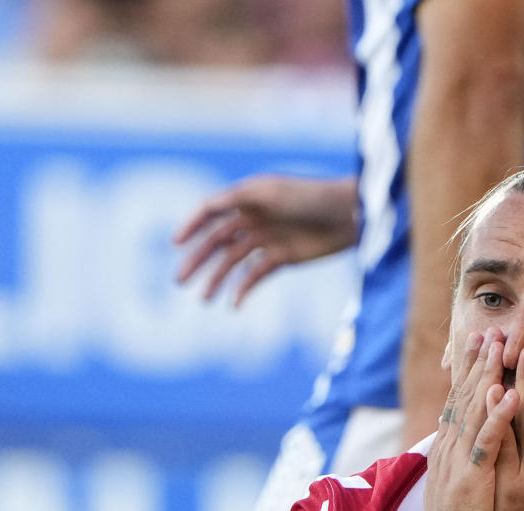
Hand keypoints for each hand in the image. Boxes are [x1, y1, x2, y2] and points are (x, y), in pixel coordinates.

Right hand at [173, 175, 357, 305]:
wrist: (348, 215)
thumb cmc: (309, 197)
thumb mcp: (269, 192)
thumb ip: (236, 198)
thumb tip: (205, 206)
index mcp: (246, 197)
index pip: (210, 211)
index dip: (191, 226)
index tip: (175, 244)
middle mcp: (253, 216)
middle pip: (216, 240)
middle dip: (198, 260)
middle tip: (180, 281)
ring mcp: (267, 238)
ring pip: (233, 261)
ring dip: (217, 279)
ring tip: (203, 299)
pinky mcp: (282, 257)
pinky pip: (255, 274)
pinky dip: (243, 289)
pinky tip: (233, 304)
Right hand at [417, 331, 516, 510]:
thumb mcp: (466, 484)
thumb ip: (473, 456)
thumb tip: (480, 437)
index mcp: (452, 450)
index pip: (462, 401)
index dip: (473, 369)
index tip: (486, 340)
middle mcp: (451, 450)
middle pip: (465, 396)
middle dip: (479, 361)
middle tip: (493, 327)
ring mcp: (459, 464)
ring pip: (473, 411)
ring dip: (487, 376)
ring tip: (502, 346)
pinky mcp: (471, 482)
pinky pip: (486, 444)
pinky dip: (496, 418)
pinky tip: (509, 394)